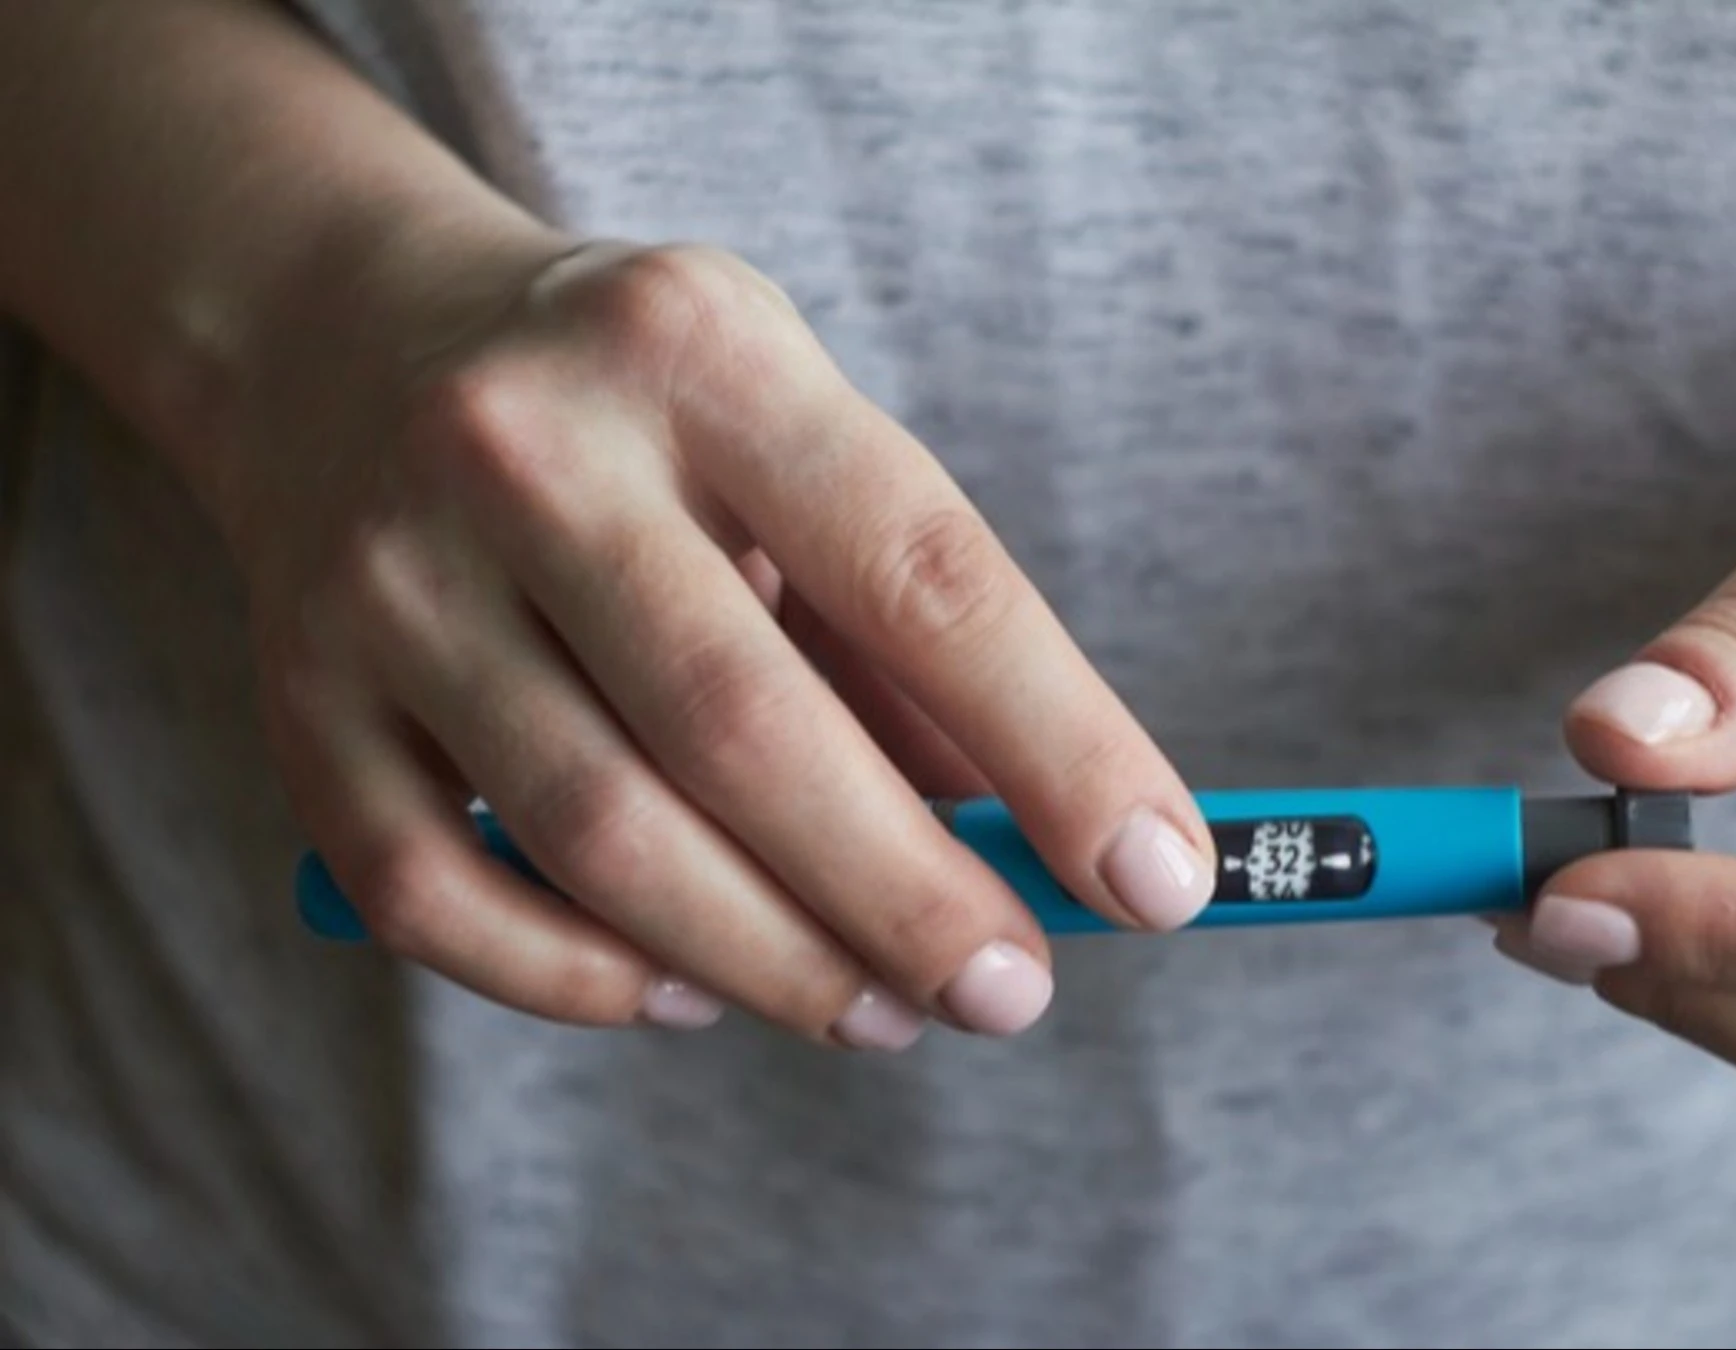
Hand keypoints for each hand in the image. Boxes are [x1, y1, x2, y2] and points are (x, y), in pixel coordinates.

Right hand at [230, 233, 1215, 1046]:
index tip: (1159, 880)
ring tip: (884, 1011)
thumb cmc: (646, 418)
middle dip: (907, 896)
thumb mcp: (799, 445)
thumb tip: (1040, 841)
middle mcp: (525, 450)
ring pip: (602, 838)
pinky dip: (588, 982)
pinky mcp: (298, 699)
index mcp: (702, 352)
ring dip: (772, 962)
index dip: (1059, 744)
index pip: (922, 574)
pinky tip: (691, 993)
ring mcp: (389, 577)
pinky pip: (446, 903)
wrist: (345, 339)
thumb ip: (910, 635)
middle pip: (745, 732)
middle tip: (1012, 993)